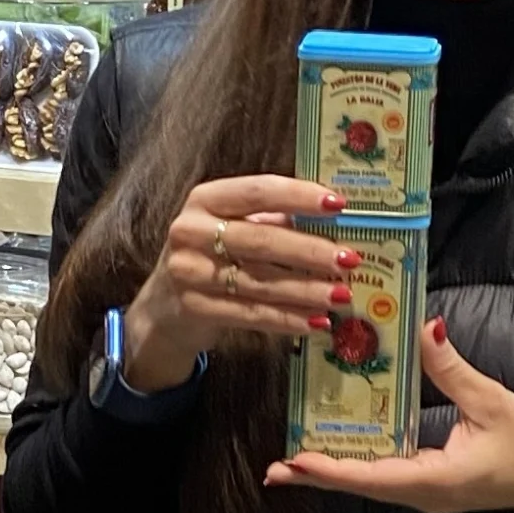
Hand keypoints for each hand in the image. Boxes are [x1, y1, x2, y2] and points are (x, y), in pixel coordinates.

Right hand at [122, 174, 357, 390]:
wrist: (164, 304)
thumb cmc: (212, 255)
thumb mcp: (232, 227)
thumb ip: (273, 221)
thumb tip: (335, 223)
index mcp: (205, 199)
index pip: (257, 191)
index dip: (299, 196)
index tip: (339, 204)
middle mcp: (191, 231)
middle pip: (261, 240)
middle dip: (311, 251)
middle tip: (349, 260)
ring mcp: (189, 271)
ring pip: (259, 282)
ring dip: (307, 290)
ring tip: (342, 295)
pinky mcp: (194, 308)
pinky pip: (251, 314)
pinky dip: (288, 319)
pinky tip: (317, 321)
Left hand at [266, 319, 513, 512]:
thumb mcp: (493, 402)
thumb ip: (452, 368)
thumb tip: (425, 327)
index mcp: (436, 479)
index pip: (372, 477)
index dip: (331, 469)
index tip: (295, 461)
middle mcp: (424, 494)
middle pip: (362, 486)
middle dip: (319, 474)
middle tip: (276, 466)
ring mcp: (429, 493)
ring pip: (372, 484)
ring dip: (336, 471)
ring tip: (295, 460)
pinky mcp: (435, 485)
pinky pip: (389, 476)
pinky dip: (361, 464)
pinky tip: (341, 450)